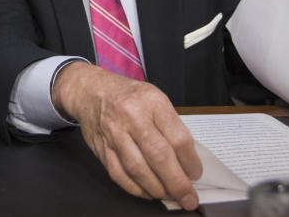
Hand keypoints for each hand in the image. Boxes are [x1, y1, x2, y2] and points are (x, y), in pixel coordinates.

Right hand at [51, 62, 201, 208]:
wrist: (93, 90)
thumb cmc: (129, 96)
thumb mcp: (156, 99)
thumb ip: (171, 127)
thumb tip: (187, 161)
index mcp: (151, 101)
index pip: (177, 138)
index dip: (190, 162)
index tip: (195, 173)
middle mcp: (131, 116)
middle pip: (159, 156)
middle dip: (177, 182)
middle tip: (188, 197)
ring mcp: (114, 133)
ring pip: (138, 169)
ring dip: (157, 189)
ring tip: (170, 196)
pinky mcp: (101, 148)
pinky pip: (120, 175)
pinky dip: (136, 189)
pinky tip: (148, 192)